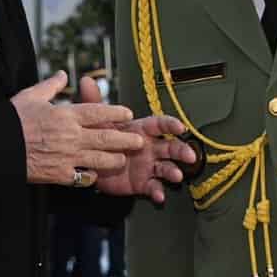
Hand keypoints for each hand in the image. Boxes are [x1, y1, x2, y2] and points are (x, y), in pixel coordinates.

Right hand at [12, 72, 146, 186]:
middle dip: (125, 139)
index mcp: (65, 115)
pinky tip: (93, 176)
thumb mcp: (31, 96)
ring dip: (113, 160)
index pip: (97, 112)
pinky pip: (82, 177)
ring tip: (122, 160)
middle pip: (106, 137)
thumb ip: (51, 86)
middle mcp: (71, 136)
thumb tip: (63, 75)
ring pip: (99, 159)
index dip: (115, 112)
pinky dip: (90, 177)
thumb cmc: (12, 120)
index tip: (127, 113)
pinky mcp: (59, 175)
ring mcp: (67, 157)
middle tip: (138, 141)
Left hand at [78, 74, 192, 202]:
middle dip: (181, 150)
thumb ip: (94, 102)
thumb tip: (86, 81)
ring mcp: (148, 166)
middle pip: (171, 146)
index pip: (159, 124)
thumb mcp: (97, 121)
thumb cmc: (101, 138)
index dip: (170, 124)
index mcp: (141, 130)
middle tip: (190, 155)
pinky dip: (158, 191)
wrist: (93, 163)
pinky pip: (153, 187)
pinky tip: (160, 195)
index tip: (180, 127)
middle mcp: (150, 147)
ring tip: (176, 175)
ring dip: (173, 171)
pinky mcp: (143, 182)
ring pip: (166, 167)